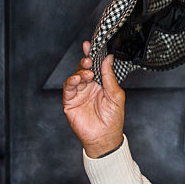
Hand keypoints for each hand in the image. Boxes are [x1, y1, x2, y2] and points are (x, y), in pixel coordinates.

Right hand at [62, 41, 125, 157]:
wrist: (105, 138)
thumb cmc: (113, 120)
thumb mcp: (116, 96)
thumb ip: (110, 77)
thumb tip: (108, 59)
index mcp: (101, 84)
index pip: (96, 66)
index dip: (92, 55)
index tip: (90, 45)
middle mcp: (89, 87)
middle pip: (84, 69)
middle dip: (85, 61)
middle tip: (89, 59)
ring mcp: (79, 94)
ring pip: (76, 76)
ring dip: (80, 71)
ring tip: (87, 72)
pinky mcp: (70, 102)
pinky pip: (68, 88)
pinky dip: (71, 81)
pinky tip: (77, 79)